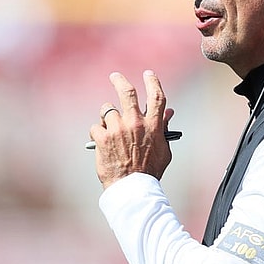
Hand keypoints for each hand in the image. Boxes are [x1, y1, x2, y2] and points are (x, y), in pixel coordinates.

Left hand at [89, 70, 174, 188]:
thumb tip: (168, 114)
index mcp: (153, 126)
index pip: (156, 97)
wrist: (132, 188)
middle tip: (115, 76)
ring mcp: (118, 129)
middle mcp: (135, 123)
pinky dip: (97, 133)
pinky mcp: (102, 138)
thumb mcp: (164, 150)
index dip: (153, 82)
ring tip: (108, 128)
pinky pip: (95, 127)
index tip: (148, 74)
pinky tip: (101, 143)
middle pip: (127, 92)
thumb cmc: (150, 171)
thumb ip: (164, 129)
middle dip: (119, 81)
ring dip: (106, 117)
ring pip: (107, 110)